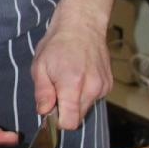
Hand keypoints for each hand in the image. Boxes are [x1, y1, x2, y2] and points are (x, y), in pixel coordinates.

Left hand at [32, 6, 112, 131]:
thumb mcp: (39, 66)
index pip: (70, 122)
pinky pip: (94, 98)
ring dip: (75, 101)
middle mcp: (92, 87)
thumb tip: (44, 112)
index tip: (51, 110)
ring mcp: (103, 86)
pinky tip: (80, 76)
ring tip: (68, 80)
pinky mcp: (109, 84)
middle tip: (56, 91)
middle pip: (78, 117)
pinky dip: (85, 93)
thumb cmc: (57, 43)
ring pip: (86, 108)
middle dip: (65, 110)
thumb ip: (42, 92)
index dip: (58, 121)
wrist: (82, 25)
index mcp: (72, 84)